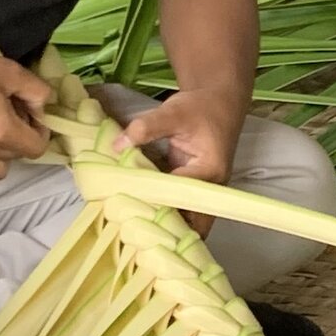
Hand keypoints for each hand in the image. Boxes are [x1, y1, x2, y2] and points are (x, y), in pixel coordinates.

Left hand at [113, 89, 244, 229]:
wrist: (218, 103)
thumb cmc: (199, 108)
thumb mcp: (173, 112)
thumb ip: (146, 127)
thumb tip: (118, 145)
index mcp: (210, 171)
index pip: (181, 196)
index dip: (157, 203)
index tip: (131, 206)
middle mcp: (212, 188)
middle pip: (193, 222)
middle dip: (167, 230)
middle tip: (135, 231)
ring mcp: (205, 193)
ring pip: (190, 222)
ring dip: (168, 227)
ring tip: (137, 231)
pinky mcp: (194, 191)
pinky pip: (183, 211)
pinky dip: (167, 217)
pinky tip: (143, 218)